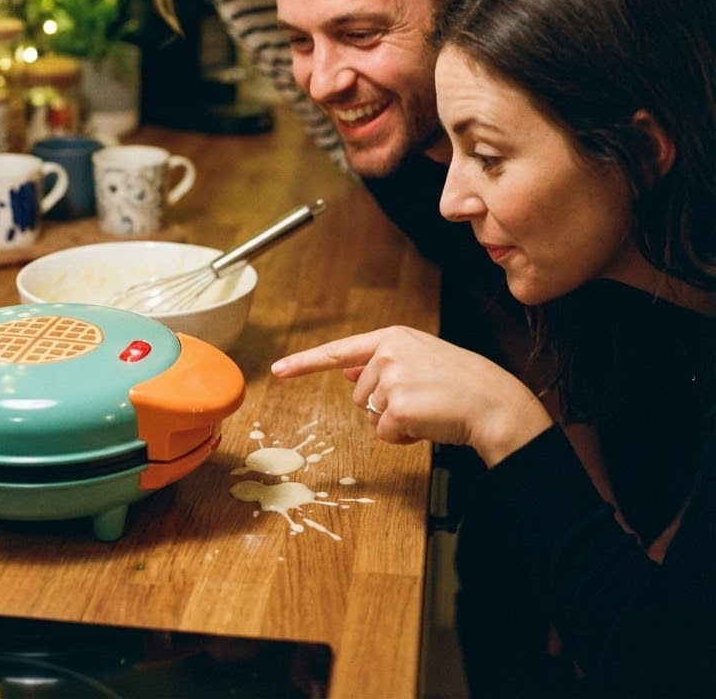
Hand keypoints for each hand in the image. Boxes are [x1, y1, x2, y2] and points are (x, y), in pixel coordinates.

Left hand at [271, 326, 551, 466]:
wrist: (497, 404)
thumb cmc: (464, 384)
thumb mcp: (421, 360)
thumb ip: (382, 364)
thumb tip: (347, 372)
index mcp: (394, 337)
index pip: (340, 350)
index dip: (306, 362)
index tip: (278, 370)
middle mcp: (389, 352)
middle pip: (358, 394)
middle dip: (385, 405)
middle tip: (422, 400)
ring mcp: (392, 378)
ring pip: (370, 415)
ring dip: (395, 422)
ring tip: (428, 409)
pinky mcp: (398, 407)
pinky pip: (384, 434)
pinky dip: (404, 438)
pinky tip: (429, 424)